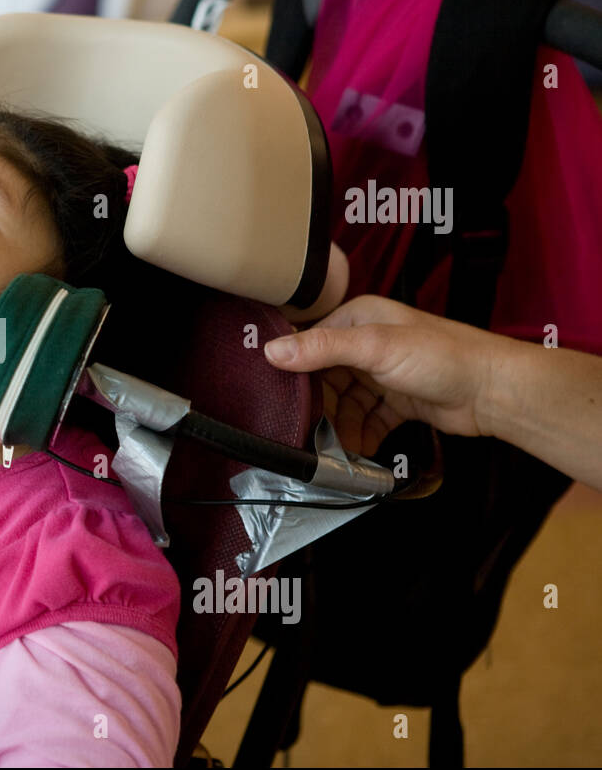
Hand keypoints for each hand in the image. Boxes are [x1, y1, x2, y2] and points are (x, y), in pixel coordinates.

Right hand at [263, 295, 504, 456]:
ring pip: (345, 403)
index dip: (293, 372)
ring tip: (335, 448)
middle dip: (319, 407)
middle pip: (325, 378)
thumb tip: (272, 350)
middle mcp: (367, 344)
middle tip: (307, 433)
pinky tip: (358, 451)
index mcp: (359, 319)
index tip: (279, 399)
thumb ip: (323, 348)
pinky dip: (361, 435)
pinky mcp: (396, 401)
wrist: (496, 391)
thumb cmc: (445, 357)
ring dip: (340, 426)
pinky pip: (366, 420)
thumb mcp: (376, 348)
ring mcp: (382, 374)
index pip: (310, 344)